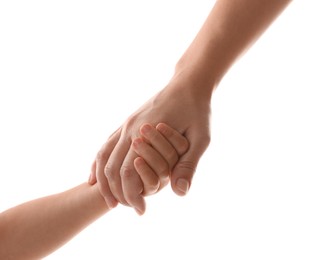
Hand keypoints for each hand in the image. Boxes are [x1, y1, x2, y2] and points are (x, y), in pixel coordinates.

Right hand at [89, 77, 210, 213]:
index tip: (140, 210)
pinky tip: (95, 174)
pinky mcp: (126, 122)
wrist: (188, 84)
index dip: (132, 194)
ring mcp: (126, 124)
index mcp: (146, 132)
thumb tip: (180, 192)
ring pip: (104, 155)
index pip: (129, 171)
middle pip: (112, 166)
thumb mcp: (201, 137)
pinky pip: (106, 144)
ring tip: (108, 199)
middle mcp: (130, 128)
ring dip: (102, 179)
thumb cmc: (197, 110)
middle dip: (115, 191)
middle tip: (123, 208)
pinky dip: (98, 162)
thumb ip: (188, 164)